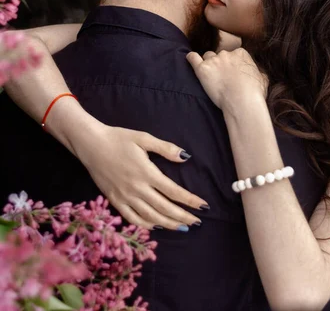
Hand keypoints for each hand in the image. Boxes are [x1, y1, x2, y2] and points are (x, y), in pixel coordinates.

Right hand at [76, 124, 208, 230]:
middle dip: (183, 216)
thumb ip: (165, 148)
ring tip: (183, 227)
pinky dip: (146, 225)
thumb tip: (185, 157)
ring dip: (168, 224)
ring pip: (150, 216)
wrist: (91, 144)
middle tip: (198, 221)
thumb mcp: (144, 138)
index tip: (203, 206)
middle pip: (165, 208)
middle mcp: (137, 188)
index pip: (174, 191)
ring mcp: (125, 197)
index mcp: (147, 172)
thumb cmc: (119, 138)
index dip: (190, 200)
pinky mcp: (114, 200)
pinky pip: (132, 218)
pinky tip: (156, 226)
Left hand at [186, 48, 267, 113]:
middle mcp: (227, 53)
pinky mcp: (202, 69)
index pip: (234, 54)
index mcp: (241, 53)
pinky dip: (191, 58)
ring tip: (210, 75)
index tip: (232, 73)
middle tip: (222, 77)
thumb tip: (259, 72)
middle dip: (220, 64)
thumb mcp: (263, 79)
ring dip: (208, 64)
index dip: (232, 64)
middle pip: (220, 55)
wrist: (243, 101)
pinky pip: (193, 58)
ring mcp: (214, 60)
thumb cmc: (255, 93)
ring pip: (207, 56)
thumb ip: (259, 72)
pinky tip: (190, 59)